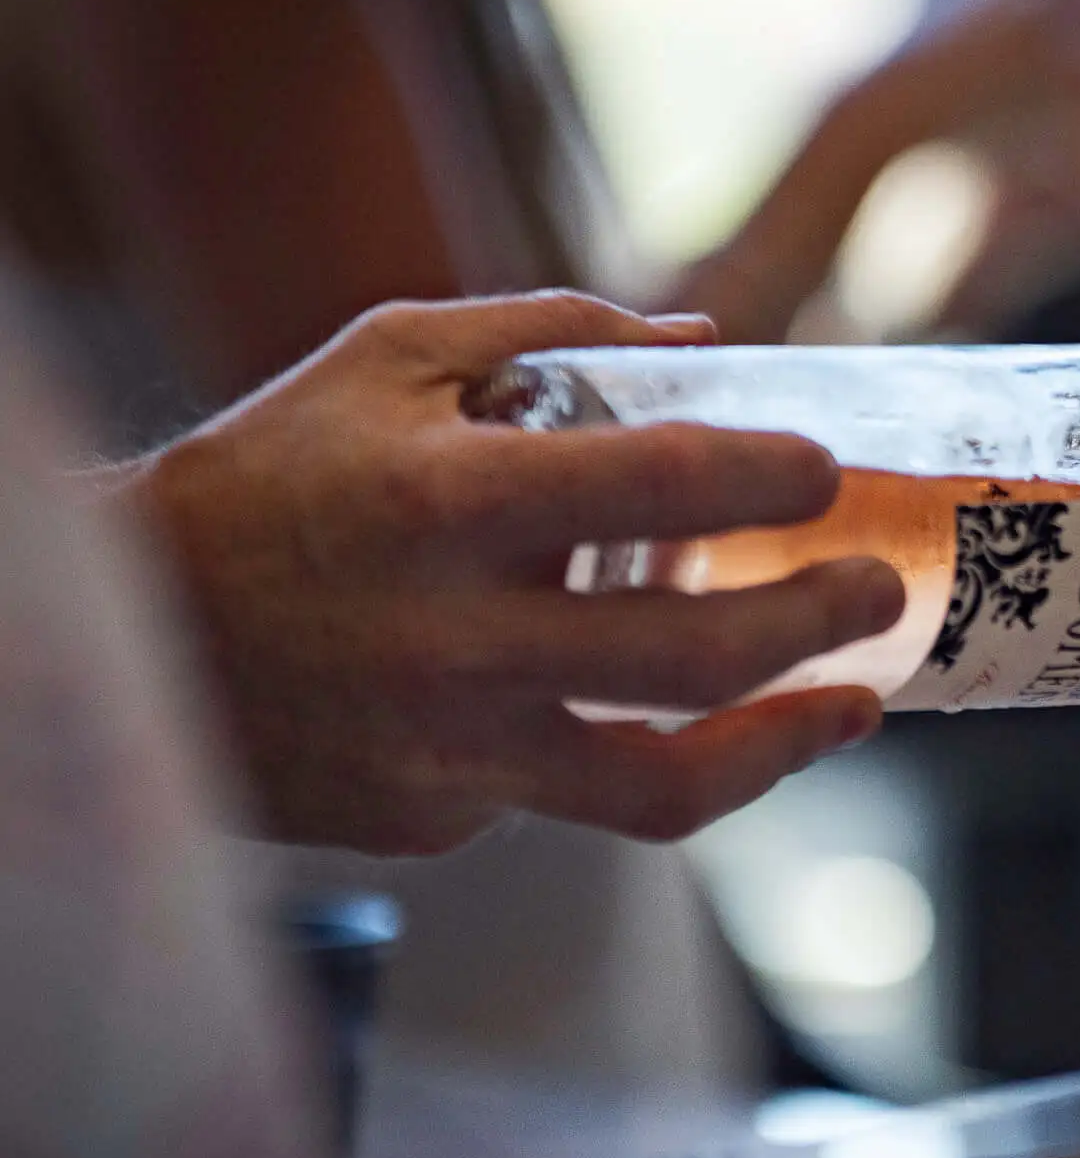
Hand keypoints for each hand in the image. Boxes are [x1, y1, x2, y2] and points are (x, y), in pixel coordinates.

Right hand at [127, 294, 905, 853]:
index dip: (764, 476)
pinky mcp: (437, 821)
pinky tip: (668, 715)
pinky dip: (629, 748)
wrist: (124, 643)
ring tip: (859, 706)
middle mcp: (452, 640)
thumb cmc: (270, 477)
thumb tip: (705, 337)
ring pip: (661, 785)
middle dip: (813, 622)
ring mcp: (447, 749)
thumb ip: (546, 336)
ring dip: (785, 743)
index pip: (653, 486)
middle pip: (691, 656)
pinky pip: (566, 795)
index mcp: (442, 504)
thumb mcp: (382, 363)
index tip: (825, 469)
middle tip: (876, 589)